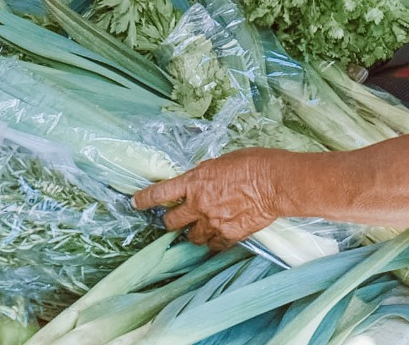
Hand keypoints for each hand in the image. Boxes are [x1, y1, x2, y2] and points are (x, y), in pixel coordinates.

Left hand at [133, 150, 282, 249]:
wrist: (273, 182)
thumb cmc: (251, 164)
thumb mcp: (221, 162)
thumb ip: (205, 175)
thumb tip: (201, 181)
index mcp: (193, 182)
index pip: (159, 193)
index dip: (144, 199)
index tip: (135, 202)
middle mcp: (198, 204)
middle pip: (171, 222)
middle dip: (171, 221)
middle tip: (175, 219)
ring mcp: (212, 222)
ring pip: (191, 238)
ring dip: (193, 234)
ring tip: (199, 229)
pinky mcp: (229, 235)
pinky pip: (214, 246)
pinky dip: (213, 244)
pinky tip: (216, 239)